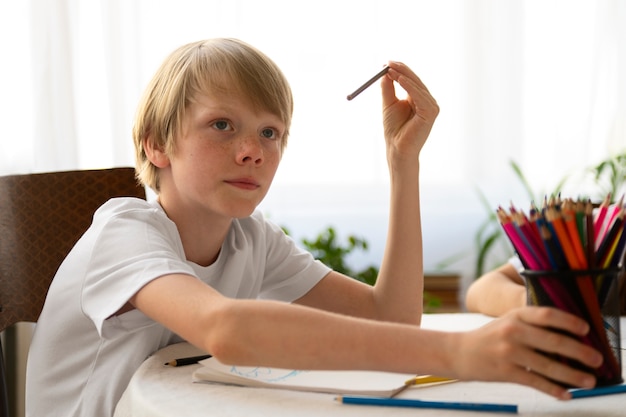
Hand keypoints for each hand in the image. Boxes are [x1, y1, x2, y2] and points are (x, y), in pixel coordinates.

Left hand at [381, 62, 438, 162]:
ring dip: (403, 75)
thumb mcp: (389, 104)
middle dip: (401, 69)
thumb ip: (388, 88)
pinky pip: (419, 95)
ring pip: (417, 86)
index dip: (400, 70)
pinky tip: (399, 79)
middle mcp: (427, 102)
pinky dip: (409, 86)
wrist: (396, 148)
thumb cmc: (394, 130)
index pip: (411, 80)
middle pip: (415, 80)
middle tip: (388, 62)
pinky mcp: (430, 113)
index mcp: (418, 99)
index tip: (386, 62)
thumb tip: (385, 72)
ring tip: (389, 69)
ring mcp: (431, 107)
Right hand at [453, 307, 602, 399]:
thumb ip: (532, 324)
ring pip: (547, 366)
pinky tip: (565, 394)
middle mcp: (513, 331)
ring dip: (572, 375)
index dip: (569, 321)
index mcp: (516, 315)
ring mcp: (508, 352)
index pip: (547, 314)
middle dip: (579, 352)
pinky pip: (535, 381)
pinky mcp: (505, 371)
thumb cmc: (489, 337)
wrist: (459, 351)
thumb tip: (568, 338)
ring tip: (588, 381)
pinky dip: (553, 389)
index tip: (586, 329)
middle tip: (596, 359)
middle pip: (553, 341)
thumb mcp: (508, 321)